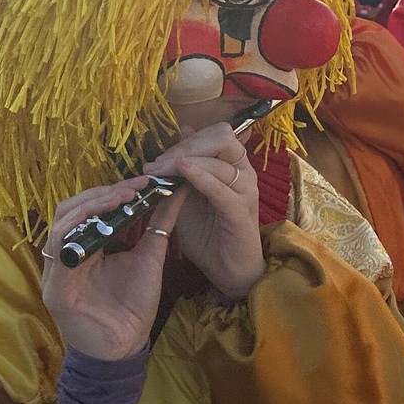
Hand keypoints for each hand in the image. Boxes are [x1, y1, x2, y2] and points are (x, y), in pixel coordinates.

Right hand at [42, 179, 183, 360]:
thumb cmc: (134, 305)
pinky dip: (76, 233)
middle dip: (102, 193)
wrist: (128, 347)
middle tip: (134, 186)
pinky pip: (58, 254)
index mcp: (86, 246)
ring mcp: (57, 272)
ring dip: (91, 207)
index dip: (113, 189)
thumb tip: (177, 190)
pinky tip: (99, 221)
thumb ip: (159, 223)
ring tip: (122, 197)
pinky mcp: (55, 290)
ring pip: (61, 225)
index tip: (145, 180)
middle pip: (70, 209)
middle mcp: (66, 255)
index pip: (88, 206)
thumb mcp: (150, 254)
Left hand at [143, 123, 265, 302]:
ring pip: (219, 161)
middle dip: (185, 146)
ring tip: (159, 172)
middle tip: (157, 164)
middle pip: (221, 137)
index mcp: (234, 166)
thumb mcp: (188, 197)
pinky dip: (201, 178)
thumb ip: (184, 169)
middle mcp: (244, 173)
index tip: (159, 157)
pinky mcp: (241, 213)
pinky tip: (183, 174)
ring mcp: (246, 192)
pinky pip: (221, 190)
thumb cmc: (208, 234)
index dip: (187, 140)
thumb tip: (180, 133)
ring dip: (185, 162)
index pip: (216, 134)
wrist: (226, 270)